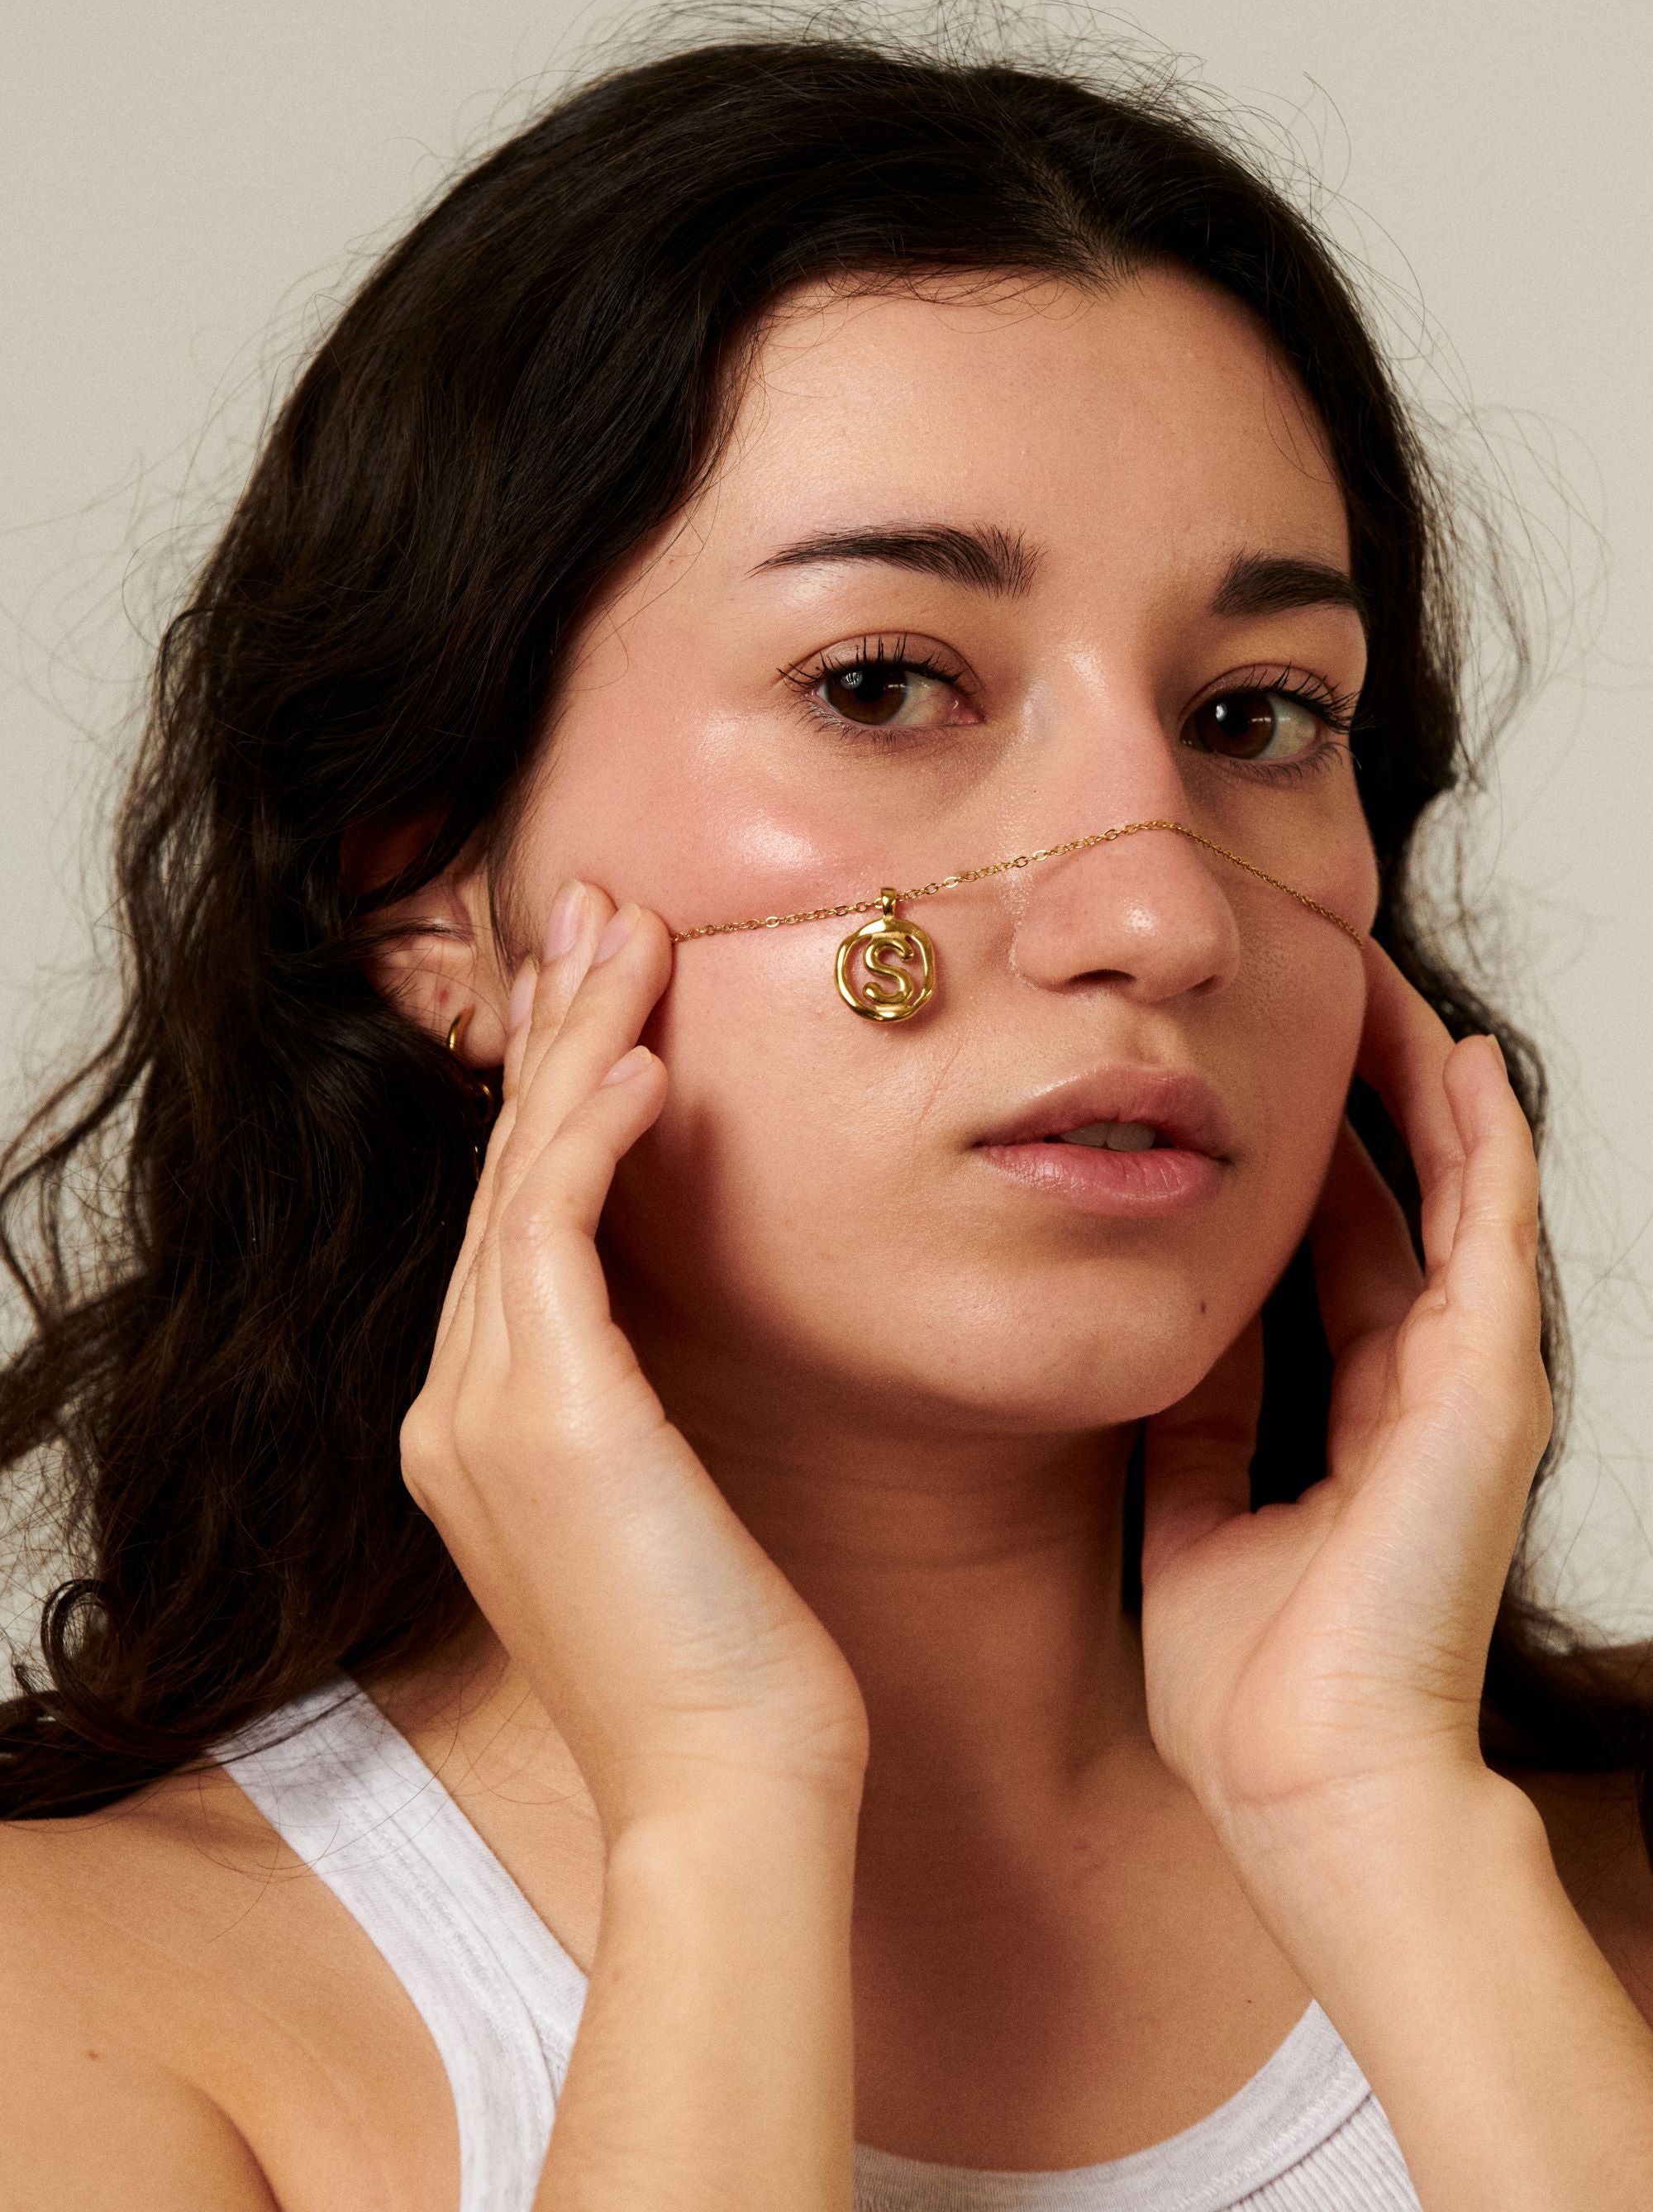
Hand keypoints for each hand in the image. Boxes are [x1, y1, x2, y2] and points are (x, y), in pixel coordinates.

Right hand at [399, 881, 869, 1840]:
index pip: (513, 1219)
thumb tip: (676, 1323)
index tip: (604, 997)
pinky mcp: (543, 1418)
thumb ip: (639, 1402)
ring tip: (631, 936)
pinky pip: (553, 1236)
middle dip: (554, 1032)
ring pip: (521, 1180)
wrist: (726, 1794)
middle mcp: (455, 1405)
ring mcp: (480, 1411)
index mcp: (480, 1425)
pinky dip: (593, 1137)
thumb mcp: (667, 1502)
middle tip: (598, 913)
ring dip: (579, 1046)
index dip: (550, 1094)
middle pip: (503, 1173)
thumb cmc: (727, 1664)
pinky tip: (650, 1059)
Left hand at [1138, 942, 1552, 1854]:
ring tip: (1379, 982)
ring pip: (1459, 1190)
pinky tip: (1458, 1056)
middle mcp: (1426, 1389)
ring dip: (1421, 1083)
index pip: (1341, 1257)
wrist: (1305, 1789)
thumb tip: (1165, 1345)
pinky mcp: (1488, 1388)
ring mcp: (1470, 1385)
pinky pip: (1494, 1232)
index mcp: (1361, 1421)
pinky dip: (1482, 1139)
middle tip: (1319, 988)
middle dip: (1364, 1094)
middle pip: (1404, 1203)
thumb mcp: (1198, 1523)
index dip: (1308, 1162)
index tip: (1256, 1077)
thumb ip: (1199, 1432)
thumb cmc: (1255, 1695)